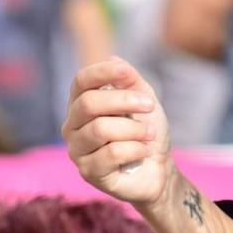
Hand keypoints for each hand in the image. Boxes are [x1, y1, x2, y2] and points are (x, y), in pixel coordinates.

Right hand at [64, 57, 174, 209]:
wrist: (160, 169)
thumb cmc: (147, 133)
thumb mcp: (144, 101)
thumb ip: (130, 81)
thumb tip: (113, 60)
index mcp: (81, 104)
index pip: (81, 81)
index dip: (102, 72)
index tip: (126, 73)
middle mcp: (72, 125)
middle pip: (89, 103)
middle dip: (125, 101)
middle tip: (151, 107)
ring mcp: (77, 150)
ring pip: (100, 129)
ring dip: (134, 129)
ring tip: (148, 134)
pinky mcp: (88, 172)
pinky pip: (111, 153)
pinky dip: (135, 149)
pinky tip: (143, 152)